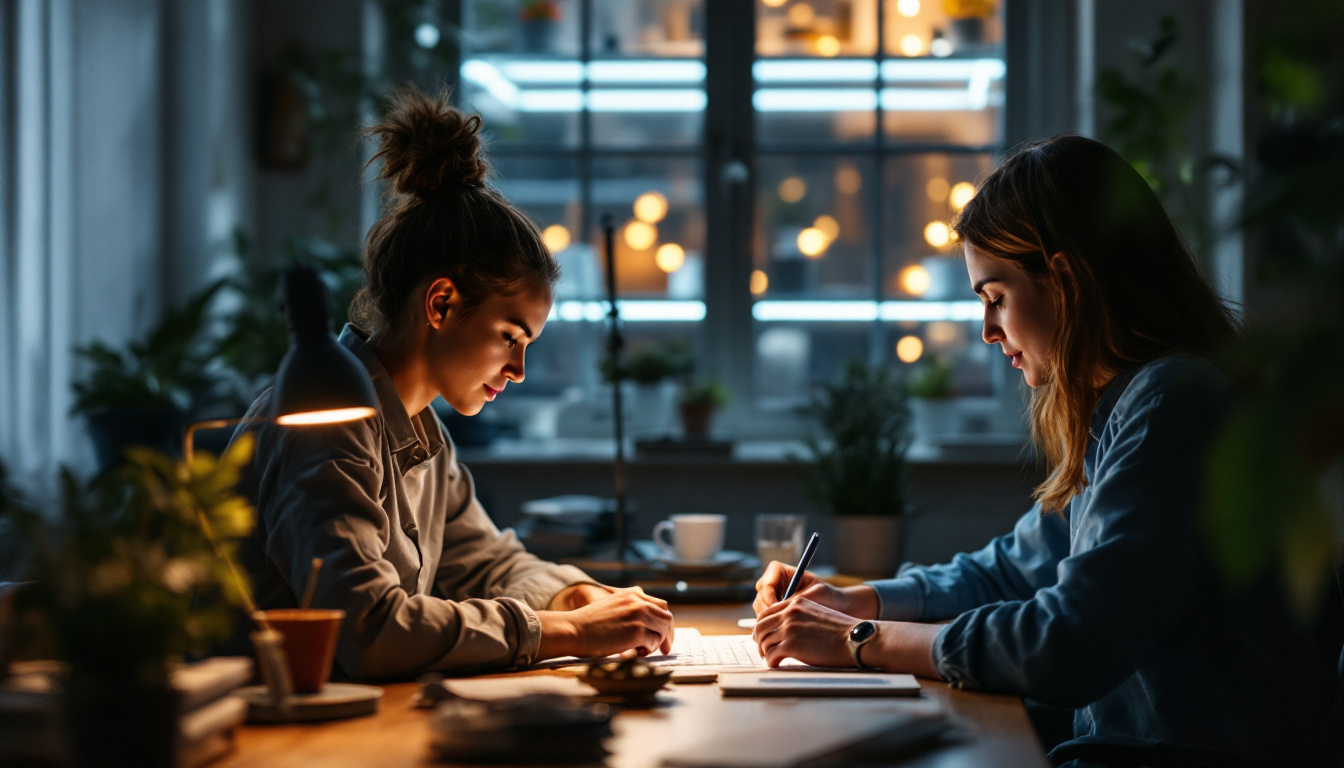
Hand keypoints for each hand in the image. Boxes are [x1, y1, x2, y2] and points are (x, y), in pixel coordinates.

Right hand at [537, 587, 673, 659]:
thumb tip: (650, 625)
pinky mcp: (637, 631)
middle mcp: (638, 601)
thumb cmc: (590, 624)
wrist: (574, 630)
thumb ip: (632, 609)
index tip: (663, 635)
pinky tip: (636, 652)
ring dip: (657, 643)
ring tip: (643, 650)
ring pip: (663, 630)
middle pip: (667, 617)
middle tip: (665, 649)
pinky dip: (647, 650)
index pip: (660, 605)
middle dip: (667, 634)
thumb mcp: (614, 606)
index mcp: (633, 593)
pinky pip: (652, 643)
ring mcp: (639, 615)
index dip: (664, 622)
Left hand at [751, 596, 857, 668]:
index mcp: (796, 603)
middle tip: (762, 650)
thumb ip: (799, 617)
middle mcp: (790, 613)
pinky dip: (771, 662)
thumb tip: (783, 631)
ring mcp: (789, 629)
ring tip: (771, 659)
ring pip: (764, 641)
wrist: (855, 639)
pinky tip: (777, 664)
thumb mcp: (816, 614)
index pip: (766, 612)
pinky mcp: (791, 645)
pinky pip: (771, 655)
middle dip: (759, 640)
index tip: (762, 636)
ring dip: (765, 652)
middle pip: (760, 626)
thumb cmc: (840, 631)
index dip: (761, 626)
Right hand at [753, 561, 878, 618]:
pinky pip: (765, 617)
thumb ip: (795, 599)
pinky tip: (781, 632)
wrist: (834, 608)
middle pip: (760, 595)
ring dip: (768, 619)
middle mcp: (772, 582)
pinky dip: (770, 624)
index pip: (767, 582)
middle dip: (767, 609)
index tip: (779, 606)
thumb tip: (780, 606)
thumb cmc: (828, 596)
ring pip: (760, 607)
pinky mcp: (773, 609)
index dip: (769, 595)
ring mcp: (771, 595)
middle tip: (778, 621)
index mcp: (780, 571)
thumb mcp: (814, 594)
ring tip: (781, 627)